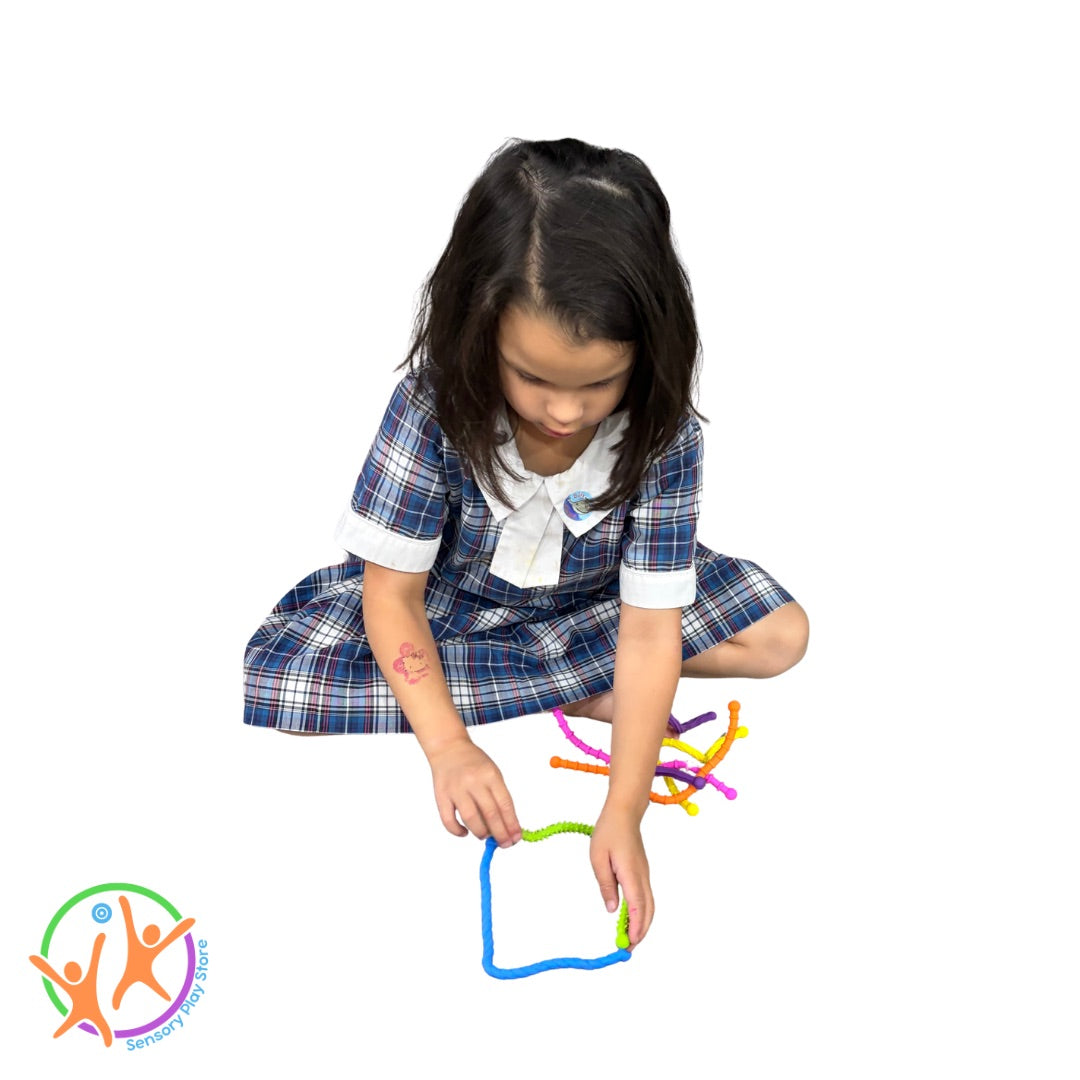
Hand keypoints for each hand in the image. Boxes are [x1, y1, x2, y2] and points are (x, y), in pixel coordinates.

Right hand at [425, 736, 521, 846]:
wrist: (449, 748)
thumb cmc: (474, 764)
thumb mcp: (492, 773)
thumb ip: (498, 797)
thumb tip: (507, 826)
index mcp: (490, 775)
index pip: (505, 804)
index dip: (512, 824)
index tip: (516, 838)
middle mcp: (473, 781)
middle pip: (490, 814)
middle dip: (500, 833)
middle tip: (505, 844)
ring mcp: (456, 789)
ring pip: (470, 819)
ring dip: (481, 832)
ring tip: (486, 835)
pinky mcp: (441, 796)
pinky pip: (448, 820)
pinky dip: (458, 831)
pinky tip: (465, 832)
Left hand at [589, 805, 652, 948]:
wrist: (624, 813)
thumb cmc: (608, 832)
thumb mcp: (598, 858)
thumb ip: (605, 885)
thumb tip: (611, 910)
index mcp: (631, 873)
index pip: (637, 907)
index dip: (635, 928)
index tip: (628, 945)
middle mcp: (642, 877)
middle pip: (648, 911)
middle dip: (640, 932)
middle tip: (627, 950)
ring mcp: (644, 875)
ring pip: (649, 906)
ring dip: (641, 924)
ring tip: (628, 940)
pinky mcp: (642, 873)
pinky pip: (645, 897)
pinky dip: (641, 913)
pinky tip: (629, 919)